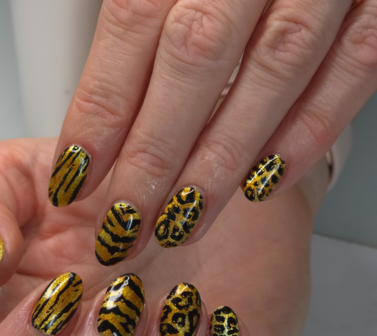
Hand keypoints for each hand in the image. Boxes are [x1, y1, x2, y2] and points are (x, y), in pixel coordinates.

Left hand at [48, 0, 375, 264]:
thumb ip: (148, 10)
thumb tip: (100, 101)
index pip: (133, 22)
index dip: (103, 108)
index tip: (77, 172)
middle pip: (193, 60)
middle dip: (153, 157)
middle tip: (124, 223)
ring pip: (270, 74)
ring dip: (221, 163)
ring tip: (183, 221)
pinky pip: (354, 66)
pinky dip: (308, 132)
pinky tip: (266, 183)